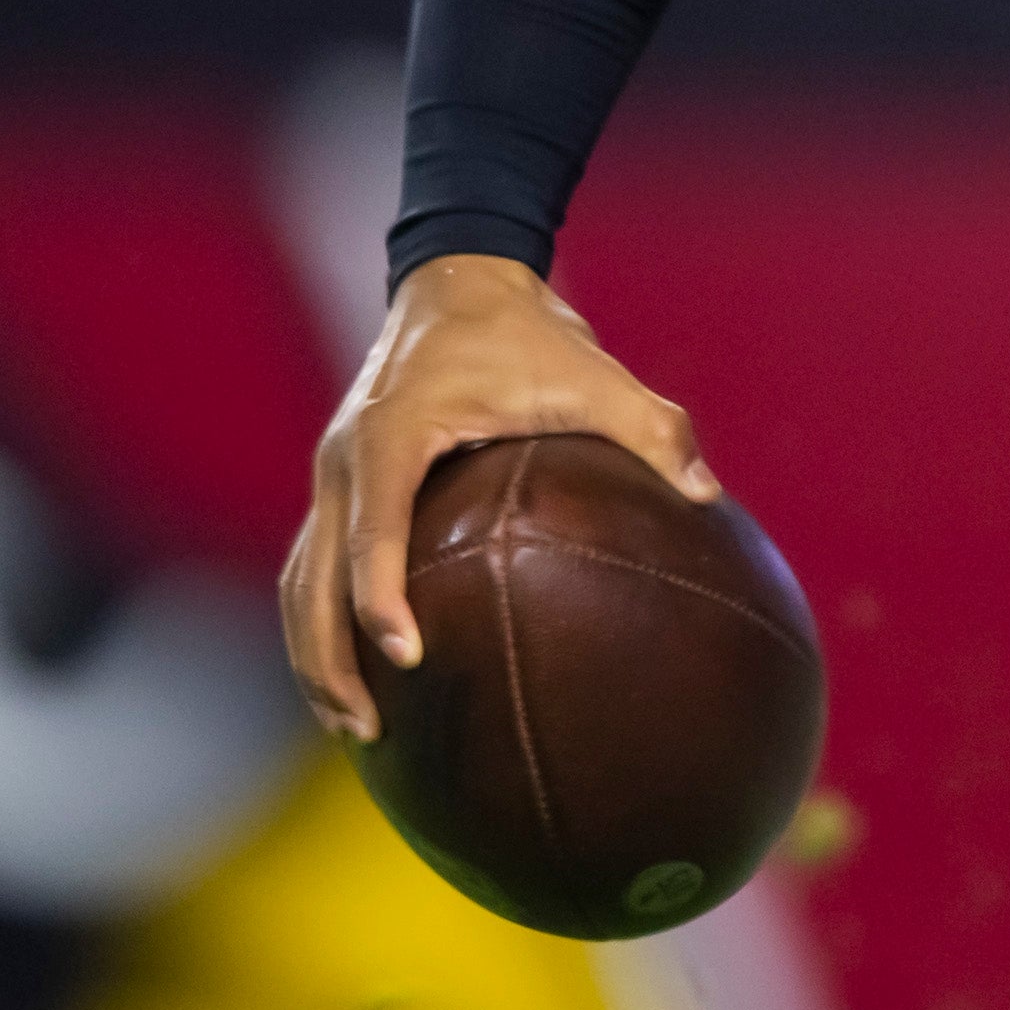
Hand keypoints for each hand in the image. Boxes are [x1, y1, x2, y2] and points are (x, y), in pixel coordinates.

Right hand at [281, 252, 712, 741]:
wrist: (459, 278)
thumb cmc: (525, 331)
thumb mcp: (592, 371)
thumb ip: (650, 428)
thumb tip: (706, 498)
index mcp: (393, 434)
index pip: (373, 531)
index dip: (379, 599)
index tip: (408, 658)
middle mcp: (345, 460)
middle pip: (312, 579)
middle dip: (328, 660)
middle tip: (368, 731)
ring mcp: (334, 474)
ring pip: (303, 581)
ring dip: (316, 656)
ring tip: (357, 727)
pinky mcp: (342, 484)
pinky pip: (320, 565)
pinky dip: (328, 622)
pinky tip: (369, 675)